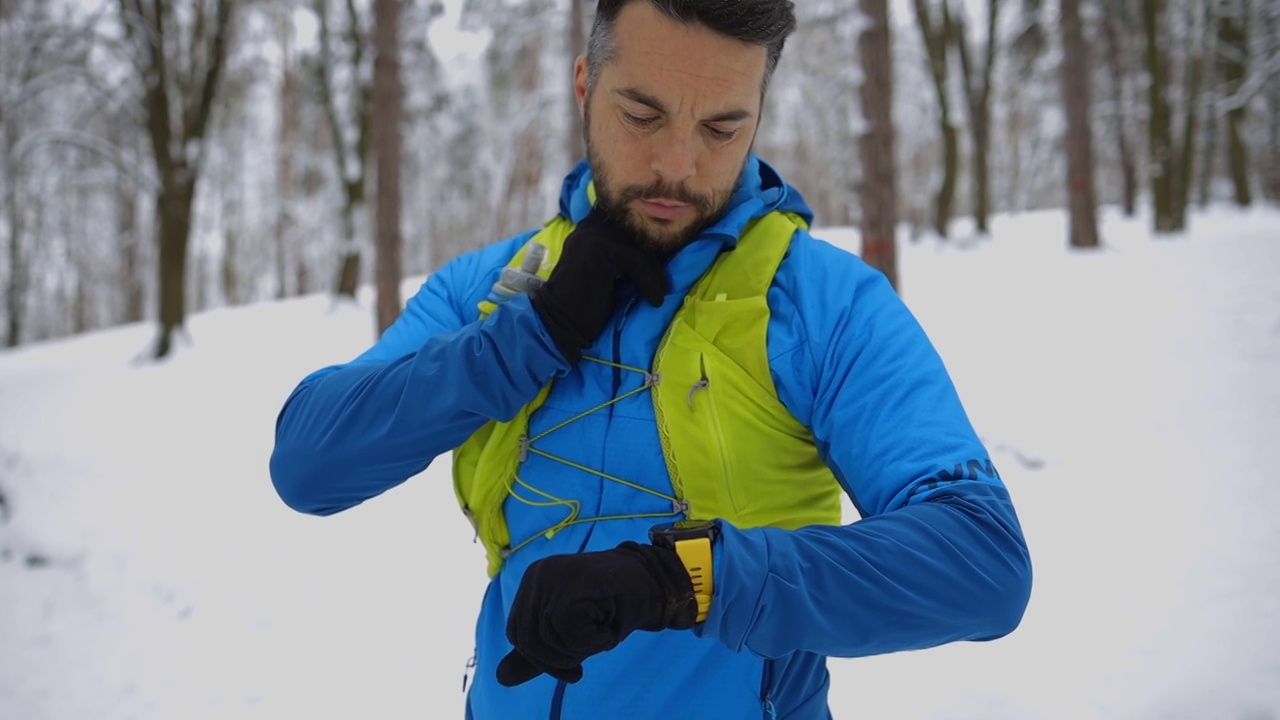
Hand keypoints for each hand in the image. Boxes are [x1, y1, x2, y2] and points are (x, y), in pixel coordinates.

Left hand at [495, 541, 695, 686]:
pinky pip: (569, 632)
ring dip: (578, 649)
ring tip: (600, 634)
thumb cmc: (613, 606)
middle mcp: (538, 574)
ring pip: (548, 636)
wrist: (654, 583)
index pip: (516, 632)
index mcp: (532, 582)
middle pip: (527, 637)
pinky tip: (606, 628)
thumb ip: (537, 653)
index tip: (571, 667)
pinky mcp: (573, 583)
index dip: (540, 658)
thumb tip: (500, 678)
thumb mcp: (569, 635)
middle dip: (555, 660)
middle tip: (580, 665)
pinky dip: (591, 641)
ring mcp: (554, 575)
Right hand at [530, 208, 668, 362]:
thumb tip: (664, 251)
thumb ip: (626, 257)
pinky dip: (650, 281)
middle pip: (638, 226)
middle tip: (666, 275)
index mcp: (590, 229)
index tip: (664, 255)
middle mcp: (590, 226)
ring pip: (640, 243)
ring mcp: (592, 236)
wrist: (560, 324)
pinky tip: (654, 300)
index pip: (628, 215)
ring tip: (659, 292)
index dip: (649, 231)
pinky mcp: (599, 250)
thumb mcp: (611, 275)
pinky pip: (637, 259)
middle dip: (657, 249)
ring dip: (655, 271)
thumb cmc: (586, 305)